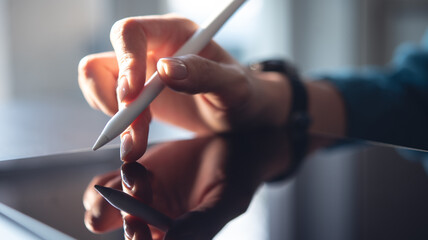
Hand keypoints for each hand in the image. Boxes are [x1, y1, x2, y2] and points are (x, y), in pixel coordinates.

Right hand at [78, 15, 290, 161]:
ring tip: (137, 142)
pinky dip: (116, 123)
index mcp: (175, 33)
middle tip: (138, 133)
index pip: (131, 32)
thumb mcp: (232, 86)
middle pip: (106, 60)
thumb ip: (204, 74)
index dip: (125, 61)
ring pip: (97, 81)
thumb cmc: (241, 95)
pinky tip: (137, 138)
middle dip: (118, 101)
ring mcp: (140, 70)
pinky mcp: (135, 94)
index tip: (133, 97)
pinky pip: (103, 100)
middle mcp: (152, 47)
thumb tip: (166, 68)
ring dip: (113, 116)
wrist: (238, 116)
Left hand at [83, 129, 296, 239]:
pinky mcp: (131, 179)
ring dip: (114, 194)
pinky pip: (101, 186)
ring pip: (101, 211)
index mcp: (175, 238)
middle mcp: (152, 226)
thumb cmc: (236, 178)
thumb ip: (202, 223)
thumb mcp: (227, 201)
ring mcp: (138, 203)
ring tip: (138, 170)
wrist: (231, 148)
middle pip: (121, 231)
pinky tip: (136, 162)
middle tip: (142, 185)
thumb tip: (171, 239)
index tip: (139, 227)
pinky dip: (110, 177)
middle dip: (126, 213)